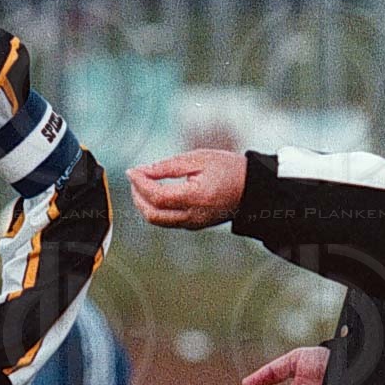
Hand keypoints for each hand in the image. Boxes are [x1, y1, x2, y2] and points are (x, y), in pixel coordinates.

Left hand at [127, 150, 246, 229]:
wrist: (252, 188)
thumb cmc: (228, 168)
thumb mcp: (199, 159)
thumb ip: (168, 166)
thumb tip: (141, 171)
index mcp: (196, 198)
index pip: (157, 197)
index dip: (140, 184)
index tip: (131, 170)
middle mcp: (193, 216)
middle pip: (153, 214)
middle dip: (137, 196)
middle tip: (134, 177)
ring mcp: (193, 224)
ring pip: (158, 220)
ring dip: (144, 203)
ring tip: (142, 183)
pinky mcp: (194, 225)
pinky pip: (167, 221)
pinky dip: (155, 208)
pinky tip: (155, 192)